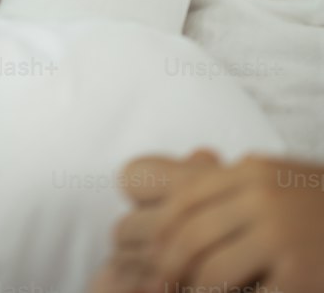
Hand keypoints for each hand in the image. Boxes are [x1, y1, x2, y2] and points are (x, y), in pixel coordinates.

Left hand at [97, 151, 323, 292]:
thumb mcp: (284, 182)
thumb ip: (241, 189)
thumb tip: (182, 203)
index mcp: (254, 172)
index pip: (185, 199)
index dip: (162, 233)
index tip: (153, 259)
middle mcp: (262, 197)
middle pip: (189, 234)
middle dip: (167, 268)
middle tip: (158, 291)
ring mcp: (282, 236)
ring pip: (209, 269)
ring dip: (193, 292)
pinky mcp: (299, 275)